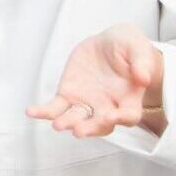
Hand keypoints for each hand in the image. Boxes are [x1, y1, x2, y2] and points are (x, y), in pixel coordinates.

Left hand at [27, 23, 164, 137]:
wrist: (111, 44)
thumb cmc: (129, 48)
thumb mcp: (137, 48)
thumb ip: (141, 62)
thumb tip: (143, 77)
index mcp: (129, 98)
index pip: (129, 115)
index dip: (122, 118)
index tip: (112, 117)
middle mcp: (109, 106)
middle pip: (101, 124)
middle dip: (91, 128)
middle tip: (79, 130)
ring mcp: (88, 102)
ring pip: (78, 118)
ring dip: (67, 123)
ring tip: (57, 125)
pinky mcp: (70, 94)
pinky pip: (56, 107)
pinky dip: (44, 111)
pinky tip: (32, 112)